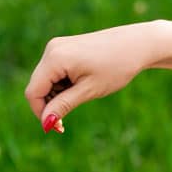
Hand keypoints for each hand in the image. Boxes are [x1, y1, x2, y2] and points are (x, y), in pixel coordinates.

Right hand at [25, 22, 159, 129]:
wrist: (137, 44)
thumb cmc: (116, 66)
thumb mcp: (89, 91)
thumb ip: (63, 106)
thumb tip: (45, 124)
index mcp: (55, 58)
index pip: (33, 92)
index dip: (41, 113)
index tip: (57, 127)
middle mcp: (52, 49)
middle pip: (37, 87)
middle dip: (49, 106)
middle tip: (66, 122)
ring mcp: (57, 47)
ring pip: (44, 81)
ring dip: (56, 96)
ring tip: (80, 98)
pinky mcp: (63, 48)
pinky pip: (53, 73)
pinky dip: (61, 86)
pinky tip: (80, 87)